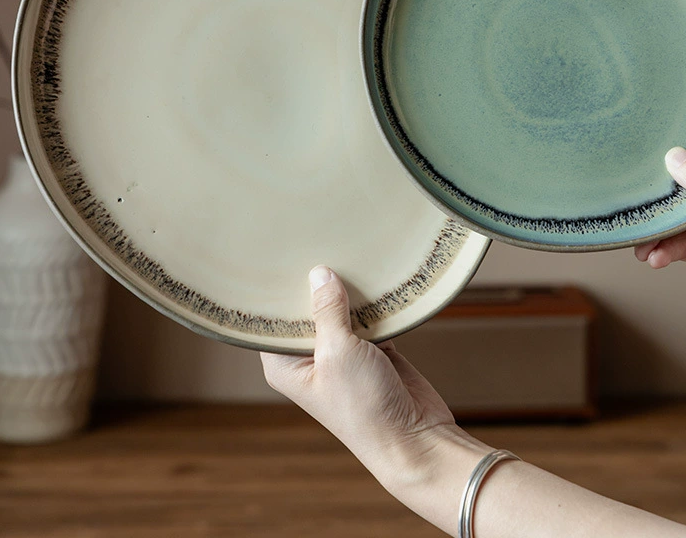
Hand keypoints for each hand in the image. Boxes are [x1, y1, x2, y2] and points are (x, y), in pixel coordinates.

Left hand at [260, 266, 487, 512]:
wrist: (413, 438)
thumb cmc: (363, 408)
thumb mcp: (338, 352)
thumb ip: (327, 310)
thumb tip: (319, 273)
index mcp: (286, 364)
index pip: (273, 319)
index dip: (277, 292)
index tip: (280, 259)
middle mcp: (310, 358)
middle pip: (308, 311)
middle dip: (316, 287)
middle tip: (318, 247)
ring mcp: (343, 354)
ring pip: (340, 311)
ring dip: (348, 293)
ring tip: (348, 257)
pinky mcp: (373, 351)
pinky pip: (369, 317)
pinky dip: (374, 304)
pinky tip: (375, 281)